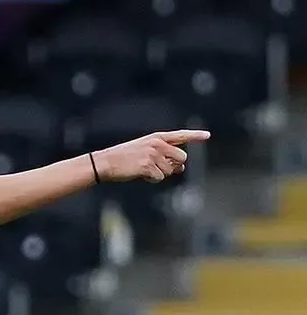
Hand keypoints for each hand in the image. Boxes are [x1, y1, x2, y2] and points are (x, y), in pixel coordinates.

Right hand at [92, 129, 210, 182]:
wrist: (106, 162)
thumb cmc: (124, 159)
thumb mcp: (145, 153)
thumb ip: (165, 157)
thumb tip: (181, 168)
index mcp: (157, 138)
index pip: (180, 135)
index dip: (195, 136)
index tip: (207, 136)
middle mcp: (157, 144)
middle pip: (181, 158)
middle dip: (174, 166)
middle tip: (157, 167)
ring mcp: (153, 154)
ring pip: (170, 170)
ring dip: (159, 174)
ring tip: (142, 169)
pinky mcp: (148, 166)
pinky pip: (159, 177)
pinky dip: (151, 179)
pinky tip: (140, 174)